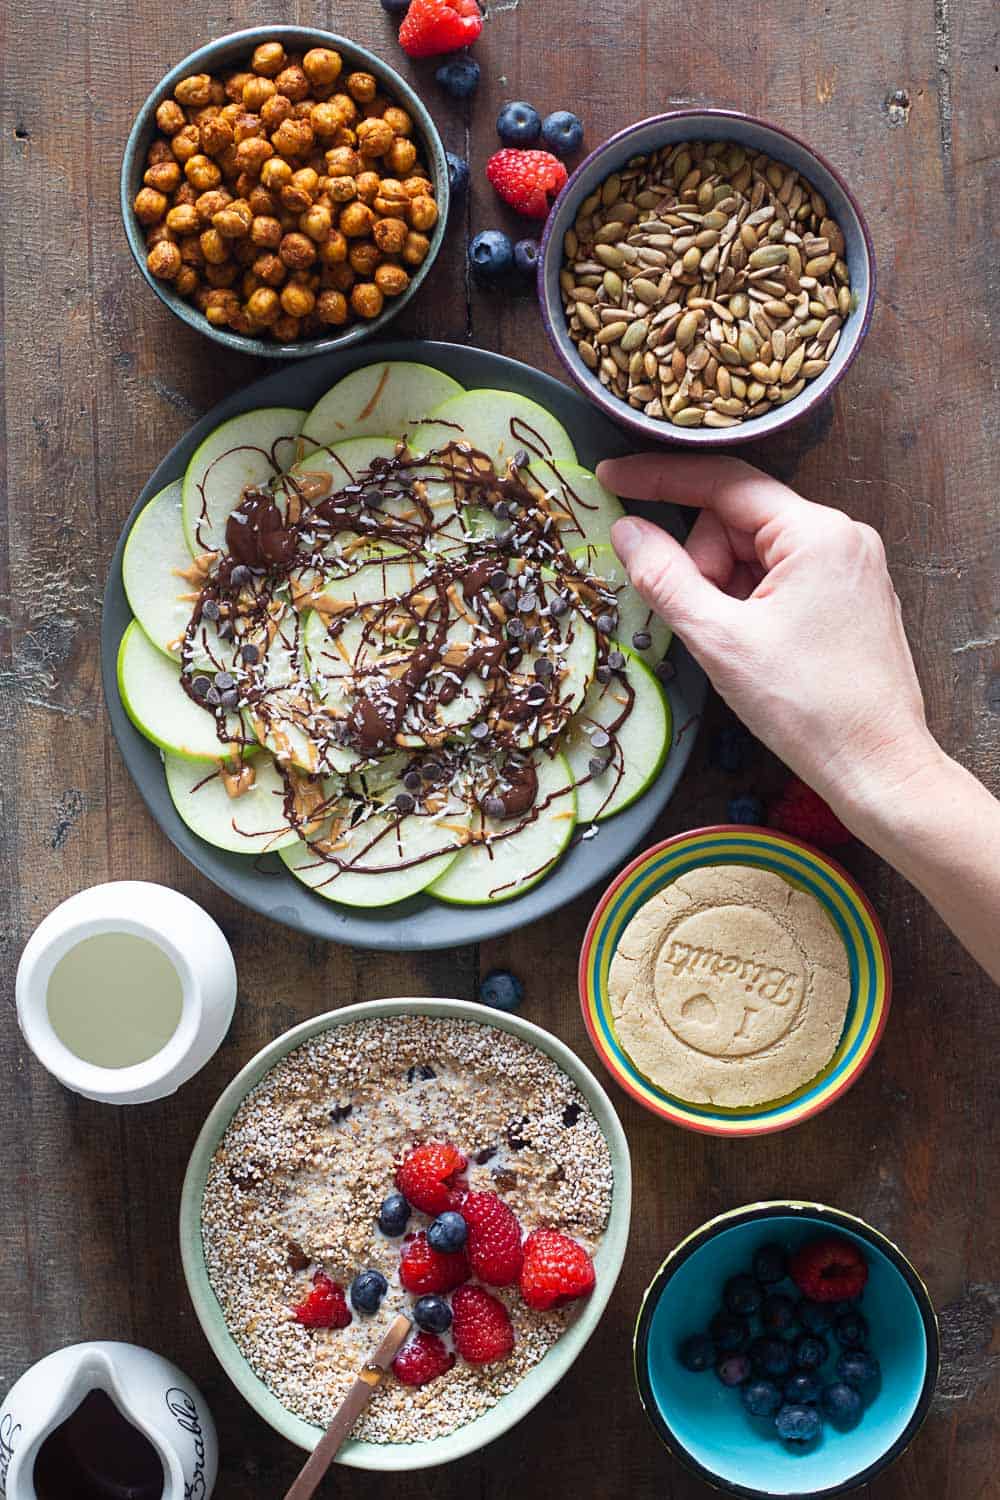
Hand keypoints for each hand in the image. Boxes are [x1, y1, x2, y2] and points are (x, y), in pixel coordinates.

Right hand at [599, 454, 941, 823]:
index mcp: (817, 533)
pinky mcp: (849, 597)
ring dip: (726, 590)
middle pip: (738, 521)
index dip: (660, 477)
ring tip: (738, 646)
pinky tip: (755, 648)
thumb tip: (626, 530)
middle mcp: (841, 536)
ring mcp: (850, 566)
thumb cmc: (808, 708)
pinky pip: (781, 578)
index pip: (723, 481)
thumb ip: (665, 577)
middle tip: (704, 621)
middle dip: (704, 563)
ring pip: (755, 554)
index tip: (612, 476)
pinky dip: (751, 604)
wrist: (877, 766)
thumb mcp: (719, 640)